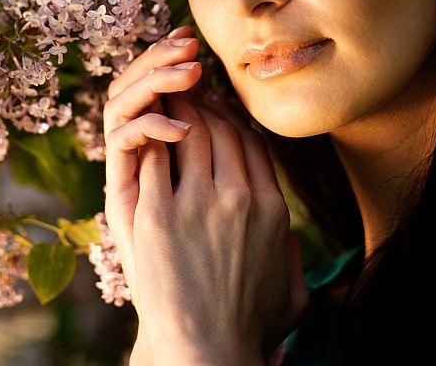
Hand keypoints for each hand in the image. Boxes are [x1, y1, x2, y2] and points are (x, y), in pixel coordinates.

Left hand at [103, 28, 307, 364]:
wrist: (207, 357)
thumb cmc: (249, 330)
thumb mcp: (293, 293)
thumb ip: (294, 257)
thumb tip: (290, 241)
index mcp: (271, 209)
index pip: (251, 141)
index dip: (231, 118)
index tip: (214, 111)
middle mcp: (238, 198)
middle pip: (220, 128)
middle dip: (200, 105)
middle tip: (183, 95)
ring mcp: (196, 205)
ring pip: (188, 133)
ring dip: (174, 111)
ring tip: (161, 101)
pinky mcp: (156, 216)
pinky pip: (152, 158)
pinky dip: (147, 139)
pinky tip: (140, 133)